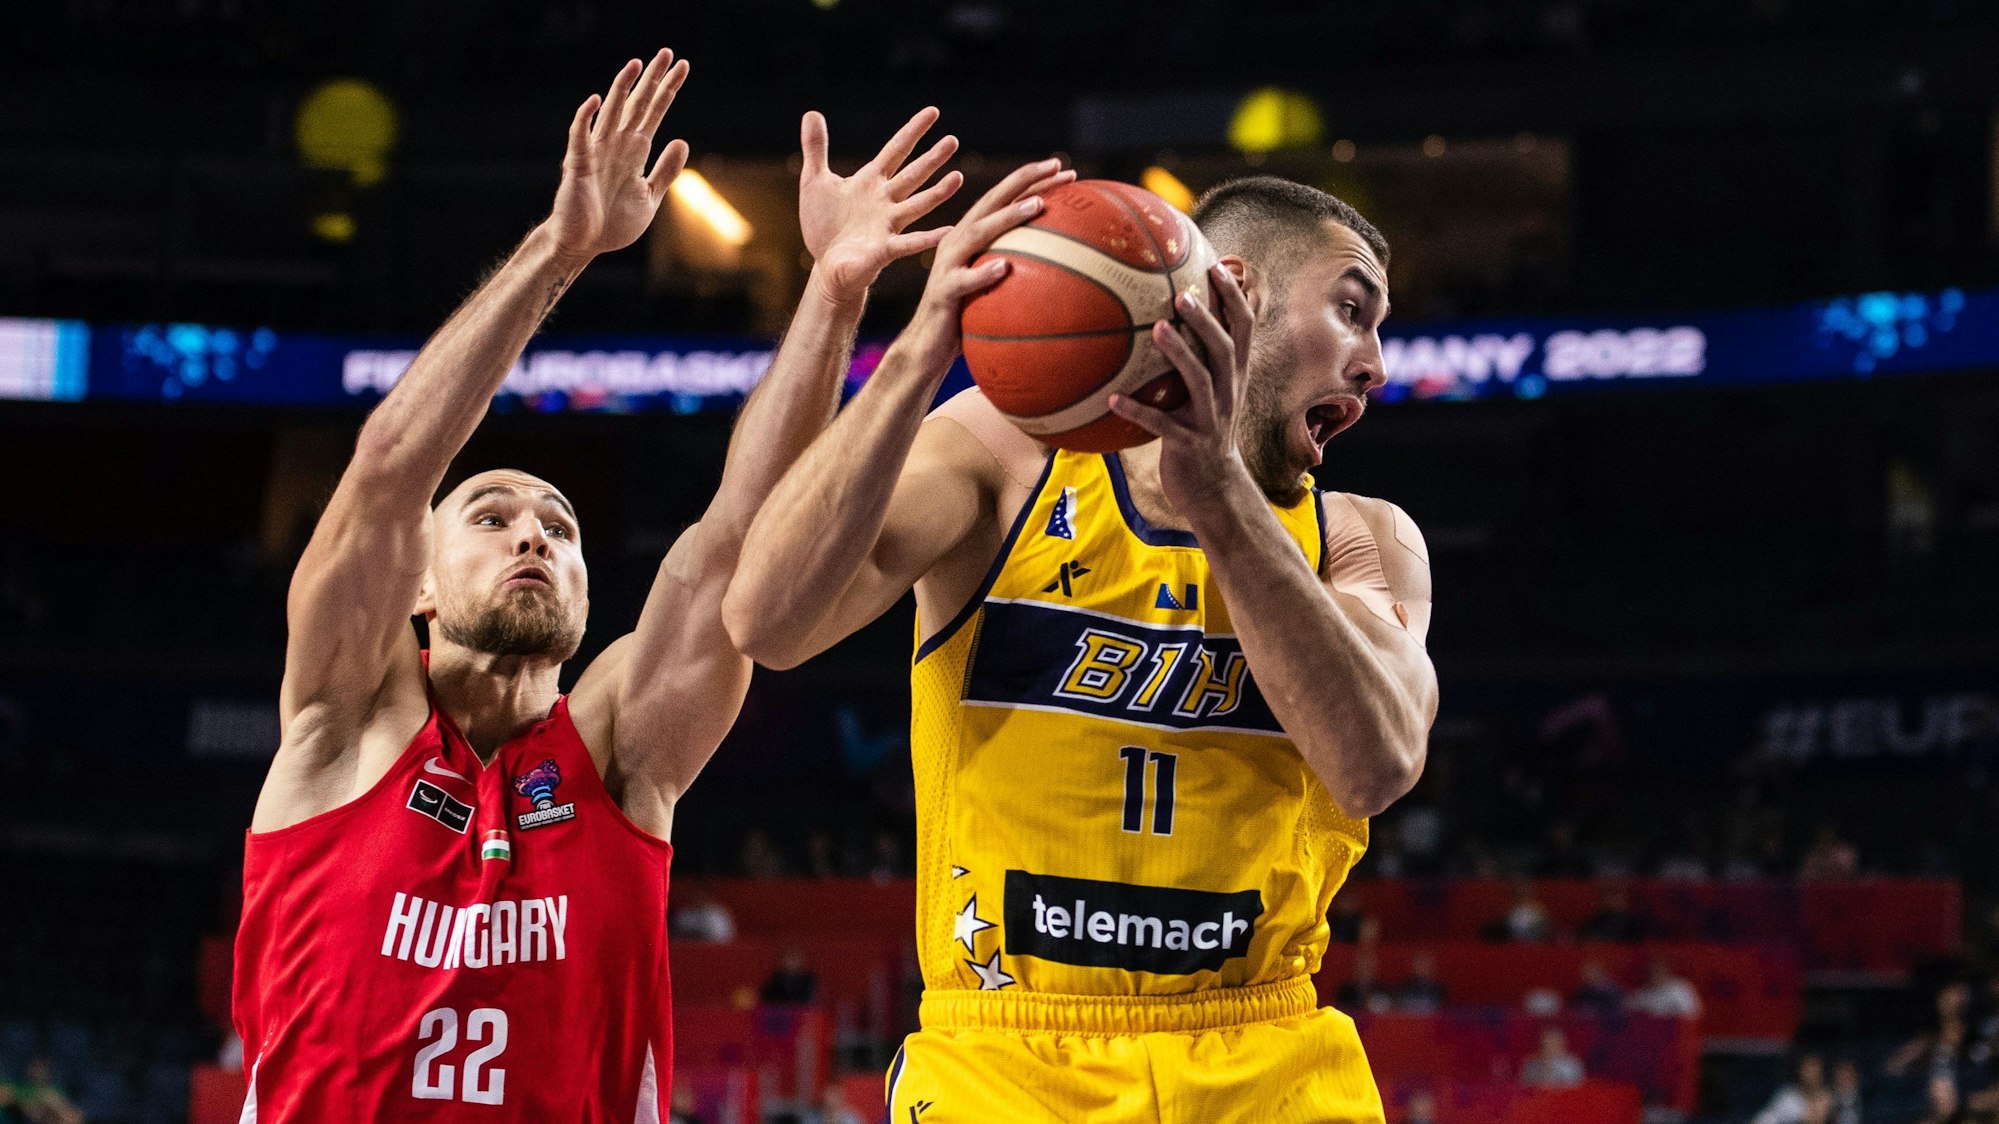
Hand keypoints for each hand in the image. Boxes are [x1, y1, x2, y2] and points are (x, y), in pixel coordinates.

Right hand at [545, 49, 691, 265]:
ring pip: (612, 112)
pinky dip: (587, 118)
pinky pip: (581, 136)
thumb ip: (666, 171)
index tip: (683, 68)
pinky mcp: (578, 164)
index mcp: (634, 152)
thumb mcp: (650, 197)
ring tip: (637, 64)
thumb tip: (682, 142)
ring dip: (623, 88)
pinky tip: (598, 100)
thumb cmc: (612, 223)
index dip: (667, 90)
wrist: (584, 245)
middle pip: (637, 105)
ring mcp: (597, 152)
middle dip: (652, 80)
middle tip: (667, 53)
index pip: (654, 113)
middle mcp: (616, 145)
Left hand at [801, 108, 963, 304]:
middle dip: (932, 159)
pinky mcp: (884, 250)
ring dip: (937, 193)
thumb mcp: (814, 182)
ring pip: (917, 205)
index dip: (913, 131)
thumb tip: (812, 112)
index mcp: (871, 182)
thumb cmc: (824, 226)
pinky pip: (908, 243)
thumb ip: (816, 149)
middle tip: (953, 141)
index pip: (896, 150)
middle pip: (913, 175)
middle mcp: (885, 201)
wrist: (826, 267)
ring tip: (958, 178)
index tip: (933, 112)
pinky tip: (947, 232)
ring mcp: (887, 225)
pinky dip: (927, 238)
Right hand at [897, 157, 1076, 362]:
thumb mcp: (996, 288)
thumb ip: (1019, 270)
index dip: (1031, 181)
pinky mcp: (943, 292)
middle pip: (991, 201)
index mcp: (970, 236)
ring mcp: (948, 265)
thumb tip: (1065, 268)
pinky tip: (1005, 268)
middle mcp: (958, 242)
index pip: (1003, 199)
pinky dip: (984, 274)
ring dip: (1008, 217)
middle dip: (1024, 180)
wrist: (927, 347)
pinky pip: (964, 281)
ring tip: (1038, 206)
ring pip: (978, 233)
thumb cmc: (968, 318)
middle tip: (1057, 167)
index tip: (1063, 169)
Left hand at [1107, 263, 1255, 508]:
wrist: (1212, 487)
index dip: (1235, 298)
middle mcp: (1228, 393)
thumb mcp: (1209, 393)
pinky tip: (1112, 400)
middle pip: (1226, 350)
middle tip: (1183, 294)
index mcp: (1234, 376)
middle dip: (1209, 320)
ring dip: (1180, 354)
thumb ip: (1199, 358)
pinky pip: (1162, 424)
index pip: (1244, 330)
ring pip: (1201, 381)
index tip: (1216, 266)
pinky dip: (1137, 411)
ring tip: (1158, 329)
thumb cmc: (1200, 430)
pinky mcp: (1188, 444)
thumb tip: (1165, 316)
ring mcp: (1211, 419)